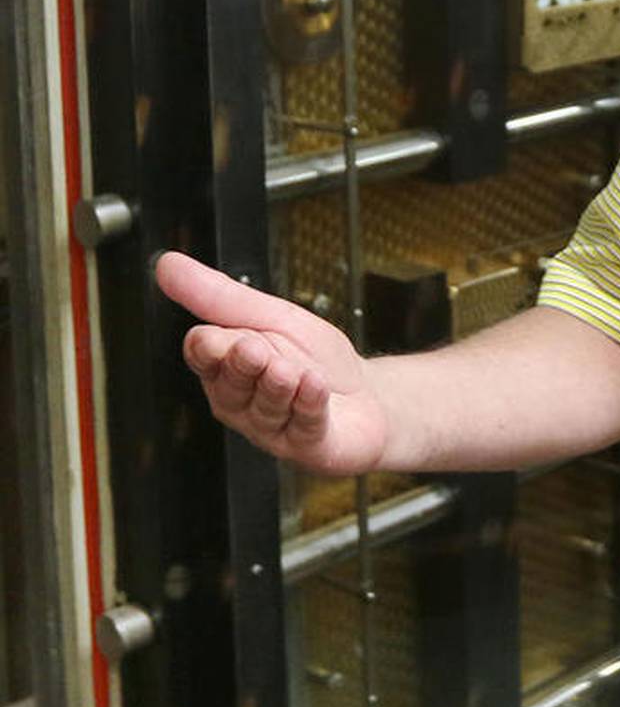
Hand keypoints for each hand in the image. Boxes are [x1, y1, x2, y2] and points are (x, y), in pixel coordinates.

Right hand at [156, 251, 387, 475]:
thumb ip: (218, 295)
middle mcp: (243, 402)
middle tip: (254, 349)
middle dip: (243, 365)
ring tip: (287, 369)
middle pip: (232, 384)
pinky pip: (304, 425)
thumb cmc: (314, 356)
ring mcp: (274, 427)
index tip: (213, 337)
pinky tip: (314, 386)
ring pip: (266, 407)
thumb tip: (166, 263)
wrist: (367, 392)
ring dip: (277, 386)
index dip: (210, 348)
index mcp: (227, 367)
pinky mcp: (308, 444)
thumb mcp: (270, 315)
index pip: (205, 356)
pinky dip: (310, 403)